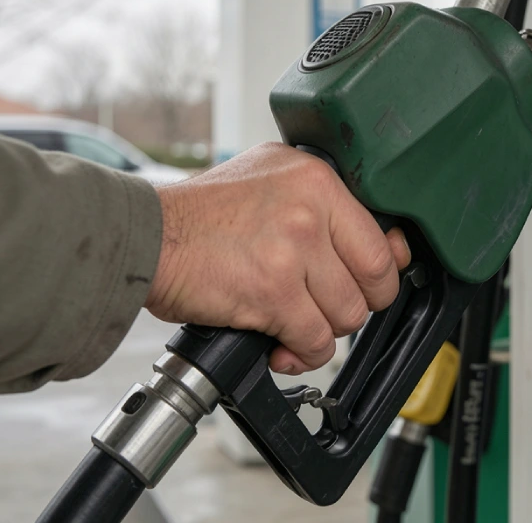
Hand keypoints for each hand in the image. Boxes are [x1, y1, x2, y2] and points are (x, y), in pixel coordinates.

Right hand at [146, 142, 410, 374]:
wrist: (146, 236)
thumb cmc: (200, 213)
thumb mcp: (270, 178)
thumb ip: (321, 203)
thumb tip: (384, 244)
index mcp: (317, 177)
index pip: (381, 237)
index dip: (382, 272)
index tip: (369, 284)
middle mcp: (312, 207)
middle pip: (374, 280)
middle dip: (353, 306)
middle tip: (324, 308)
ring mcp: (294, 249)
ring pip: (346, 315)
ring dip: (321, 332)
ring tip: (294, 325)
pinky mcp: (273, 291)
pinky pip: (314, 340)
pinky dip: (300, 354)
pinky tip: (281, 346)